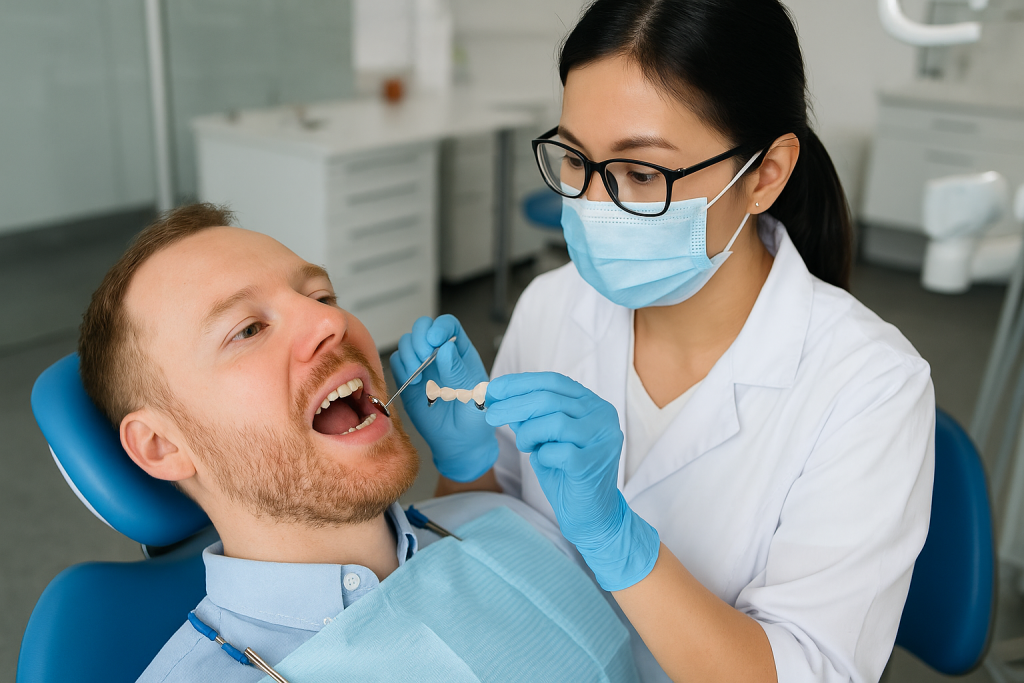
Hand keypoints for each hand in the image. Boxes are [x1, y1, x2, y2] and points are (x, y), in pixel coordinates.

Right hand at [390, 315, 497, 481]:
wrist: (459, 441)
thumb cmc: (474, 416)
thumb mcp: (474, 393)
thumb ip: (459, 371)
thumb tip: (445, 349)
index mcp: (461, 351)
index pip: (448, 325)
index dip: (439, 327)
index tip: (435, 340)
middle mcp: (439, 354)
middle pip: (422, 327)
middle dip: (419, 338)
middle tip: (423, 358)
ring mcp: (422, 365)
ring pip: (407, 342)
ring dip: (409, 354)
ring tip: (419, 375)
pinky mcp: (407, 379)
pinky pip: (396, 362)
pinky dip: (400, 368)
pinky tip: (413, 383)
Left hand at [485, 372, 659, 590]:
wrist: (592, 515)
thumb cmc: (566, 474)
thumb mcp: (545, 438)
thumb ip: (531, 417)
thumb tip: (499, 397)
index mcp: (592, 404)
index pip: (553, 381)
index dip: (519, 383)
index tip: (493, 389)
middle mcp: (602, 416)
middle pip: (549, 399)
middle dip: (513, 405)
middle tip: (490, 415)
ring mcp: (601, 439)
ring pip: (553, 421)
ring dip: (528, 433)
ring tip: (526, 446)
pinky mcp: (593, 462)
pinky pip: (556, 450)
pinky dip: (542, 455)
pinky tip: (545, 461)